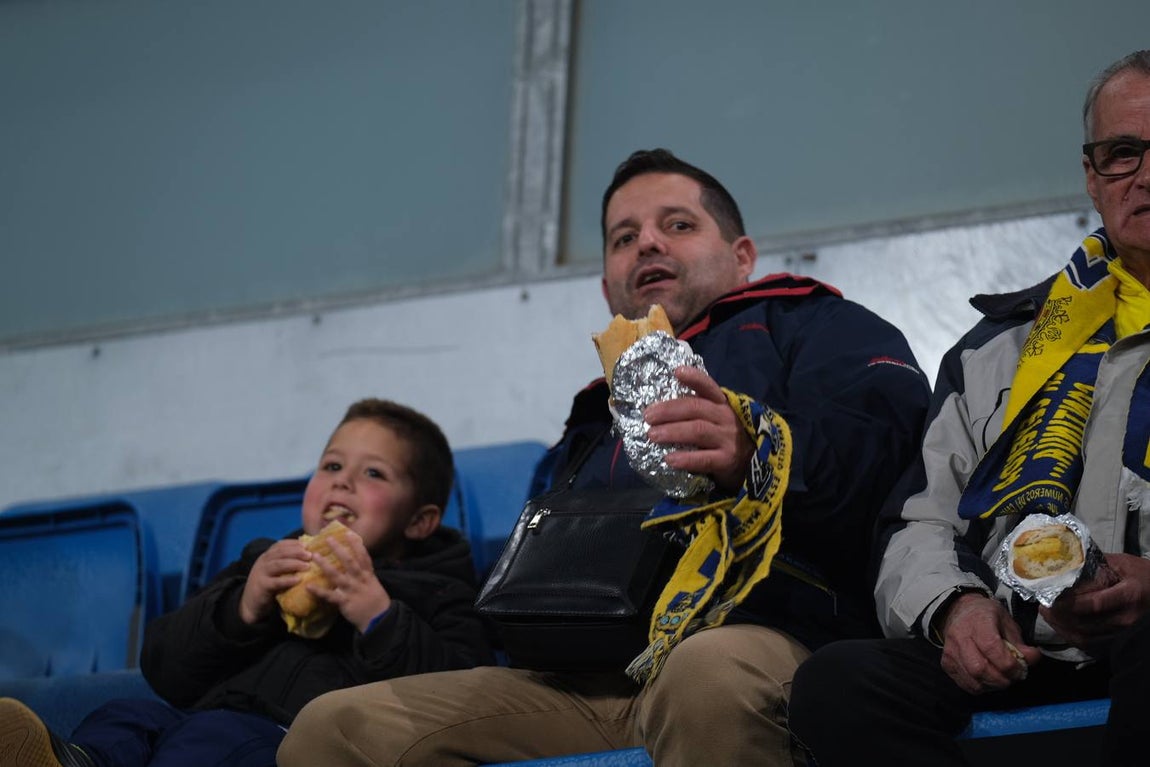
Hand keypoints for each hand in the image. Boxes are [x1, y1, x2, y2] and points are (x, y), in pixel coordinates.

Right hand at [240, 539, 310, 624]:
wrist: (250, 604)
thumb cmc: (267, 585)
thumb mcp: (274, 571)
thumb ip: (285, 563)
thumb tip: (306, 556)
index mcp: (267, 556)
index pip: (280, 545)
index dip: (294, 544)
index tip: (307, 545)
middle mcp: (263, 562)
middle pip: (281, 552)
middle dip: (296, 552)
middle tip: (310, 555)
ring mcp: (261, 573)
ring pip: (278, 564)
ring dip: (294, 564)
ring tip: (307, 566)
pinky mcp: (262, 586)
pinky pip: (276, 582)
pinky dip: (288, 580)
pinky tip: (298, 580)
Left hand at [308, 531, 391, 633]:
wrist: (378, 619)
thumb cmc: (376, 601)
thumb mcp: (374, 584)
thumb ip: (364, 574)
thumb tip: (356, 564)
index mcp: (368, 575)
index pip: (363, 556)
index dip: (356, 544)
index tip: (348, 533)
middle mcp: (359, 579)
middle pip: (349, 561)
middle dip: (339, 549)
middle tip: (328, 539)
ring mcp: (351, 590)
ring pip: (337, 575)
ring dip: (325, 565)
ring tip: (315, 556)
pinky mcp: (344, 602)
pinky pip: (329, 595)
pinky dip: (319, 591)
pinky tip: (308, 586)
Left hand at [643, 366, 754, 494]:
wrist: (754, 464)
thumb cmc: (726, 437)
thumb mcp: (717, 418)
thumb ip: (696, 410)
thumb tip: (658, 408)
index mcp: (721, 404)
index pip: (709, 387)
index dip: (694, 378)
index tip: (677, 371)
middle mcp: (726, 418)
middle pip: (695, 408)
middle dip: (669, 410)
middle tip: (648, 416)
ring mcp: (728, 439)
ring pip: (698, 431)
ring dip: (672, 431)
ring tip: (652, 435)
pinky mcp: (728, 461)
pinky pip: (704, 459)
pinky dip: (685, 459)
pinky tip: (669, 459)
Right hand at [938, 593, 1039, 694]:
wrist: (959, 611)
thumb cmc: (986, 616)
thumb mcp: (1007, 622)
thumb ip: (1020, 643)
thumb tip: (1032, 658)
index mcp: (978, 622)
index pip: (992, 649)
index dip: (1010, 665)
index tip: (1020, 669)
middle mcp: (960, 636)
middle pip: (980, 669)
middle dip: (1002, 679)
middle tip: (1012, 677)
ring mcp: (951, 651)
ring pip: (973, 680)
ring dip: (993, 685)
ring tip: (1002, 678)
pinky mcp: (947, 663)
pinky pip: (966, 684)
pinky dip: (981, 687)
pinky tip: (988, 679)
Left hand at [1039, 552, 1149, 649]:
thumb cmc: (1142, 574)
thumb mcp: (1122, 563)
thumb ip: (1094, 563)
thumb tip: (1063, 561)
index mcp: (1129, 595)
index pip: (1094, 603)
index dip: (1068, 604)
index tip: (1048, 598)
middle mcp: (1126, 617)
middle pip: (1085, 623)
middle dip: (1059, 616)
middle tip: (1042, 606)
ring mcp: (1123, 631)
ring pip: (1085, 636)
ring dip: (1061, 627)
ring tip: (1047, 614)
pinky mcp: (1118, 638)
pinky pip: (1090, 643)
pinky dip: (1071, 636)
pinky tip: (1060, 625)